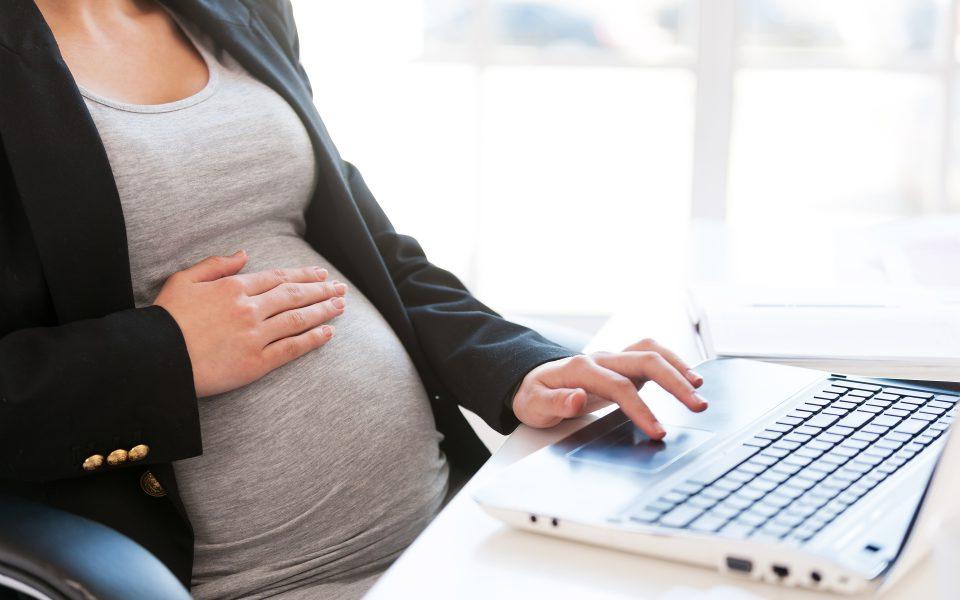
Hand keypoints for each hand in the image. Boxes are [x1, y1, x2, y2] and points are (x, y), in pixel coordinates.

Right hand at [154, 250, 346, 396]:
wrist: (154, 359)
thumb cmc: (164, 320)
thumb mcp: (183, 281)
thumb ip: (214, 265)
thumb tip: (243, 254)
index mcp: (233, 288)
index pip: (277, 278)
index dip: (302, 275)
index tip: (320, 274)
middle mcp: (249, 309)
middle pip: (294, 295)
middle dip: (321, 290)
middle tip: (340, 288)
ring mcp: (254, 336)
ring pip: (298, 319)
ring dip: (323, 310)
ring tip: (341, 305)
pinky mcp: (255, 363)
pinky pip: (291, 348)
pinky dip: (312, 339)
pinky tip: (328, 333)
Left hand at [511, 338, 705, 439]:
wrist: (532, 381)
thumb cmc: (534, 395)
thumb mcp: (534, 405)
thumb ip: (555, 402)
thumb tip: (577, 397)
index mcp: (581, 368)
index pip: (619, 387)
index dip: (641, 408)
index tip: (659, 431)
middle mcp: (602, 359)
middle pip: (645, 360)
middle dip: (674, 382)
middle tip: (697, 405)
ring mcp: (614, 359)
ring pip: (651, 351)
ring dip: (678, 366)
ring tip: (699, 388)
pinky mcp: (622, 364)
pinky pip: (652, 355)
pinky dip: (673, 362)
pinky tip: (688, 377)